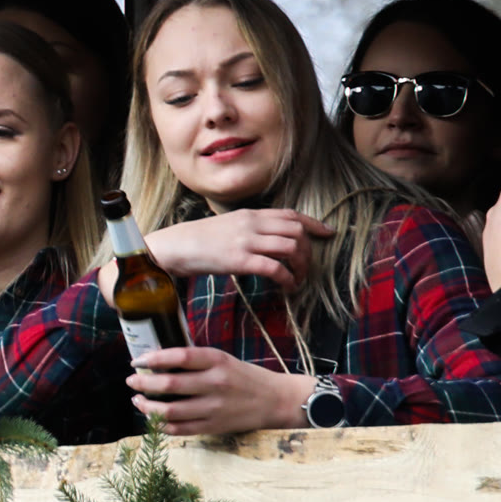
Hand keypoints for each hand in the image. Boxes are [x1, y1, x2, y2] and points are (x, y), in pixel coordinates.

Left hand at [128, 347, 315, 435]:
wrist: (276, 400)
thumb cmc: (244, 376)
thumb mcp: (222, 359)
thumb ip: (194, 360)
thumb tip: (156, 358)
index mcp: (217, 361)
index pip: (178, 357)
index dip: (153, 358)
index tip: (137, 360)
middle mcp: (215, 384)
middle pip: (170, 385)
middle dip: (143, 382)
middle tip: (131, 380)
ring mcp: (215, 408)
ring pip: (170, 411)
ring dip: (147, 406)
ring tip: (137, 400)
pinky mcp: (214, 427)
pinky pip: (180, 429)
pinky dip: (161, 425)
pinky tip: (152, 418)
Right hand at [137, 209, 334, 287]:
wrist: (174, 247)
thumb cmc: (198, 240)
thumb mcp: (228, 226)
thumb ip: (249, 228)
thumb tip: (269, 239)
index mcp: (249, 214)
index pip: (290, 214)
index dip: (313, 224)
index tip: (326, 233)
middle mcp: (251, 224)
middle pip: (296, 231)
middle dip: (307, 250)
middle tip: (305, 267)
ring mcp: (246, 241)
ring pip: (290, 247)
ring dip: (300, 266)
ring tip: (296, 279)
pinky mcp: (239, 260)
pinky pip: (274, 268)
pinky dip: (287, 279)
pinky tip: (286, 287)